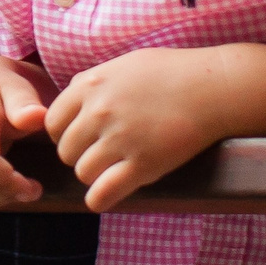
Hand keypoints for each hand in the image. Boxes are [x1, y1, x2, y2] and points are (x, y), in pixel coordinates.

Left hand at [44, 47, 227, 211]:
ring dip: (93, 176)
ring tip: (110, 172)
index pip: (52, 123)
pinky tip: (104, 198)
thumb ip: (94, 82)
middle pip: (66, 150)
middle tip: (99, 156)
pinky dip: (99, 200)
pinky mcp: (143, 165)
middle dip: (79, 156)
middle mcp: (98, 112)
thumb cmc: (172, 72)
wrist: (213, 87)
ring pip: (82, 172)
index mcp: (90, 86)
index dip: (63, 134)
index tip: (80, 139)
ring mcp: (119, 139)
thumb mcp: (123, 65)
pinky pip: (103, 194)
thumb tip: (74, 94)